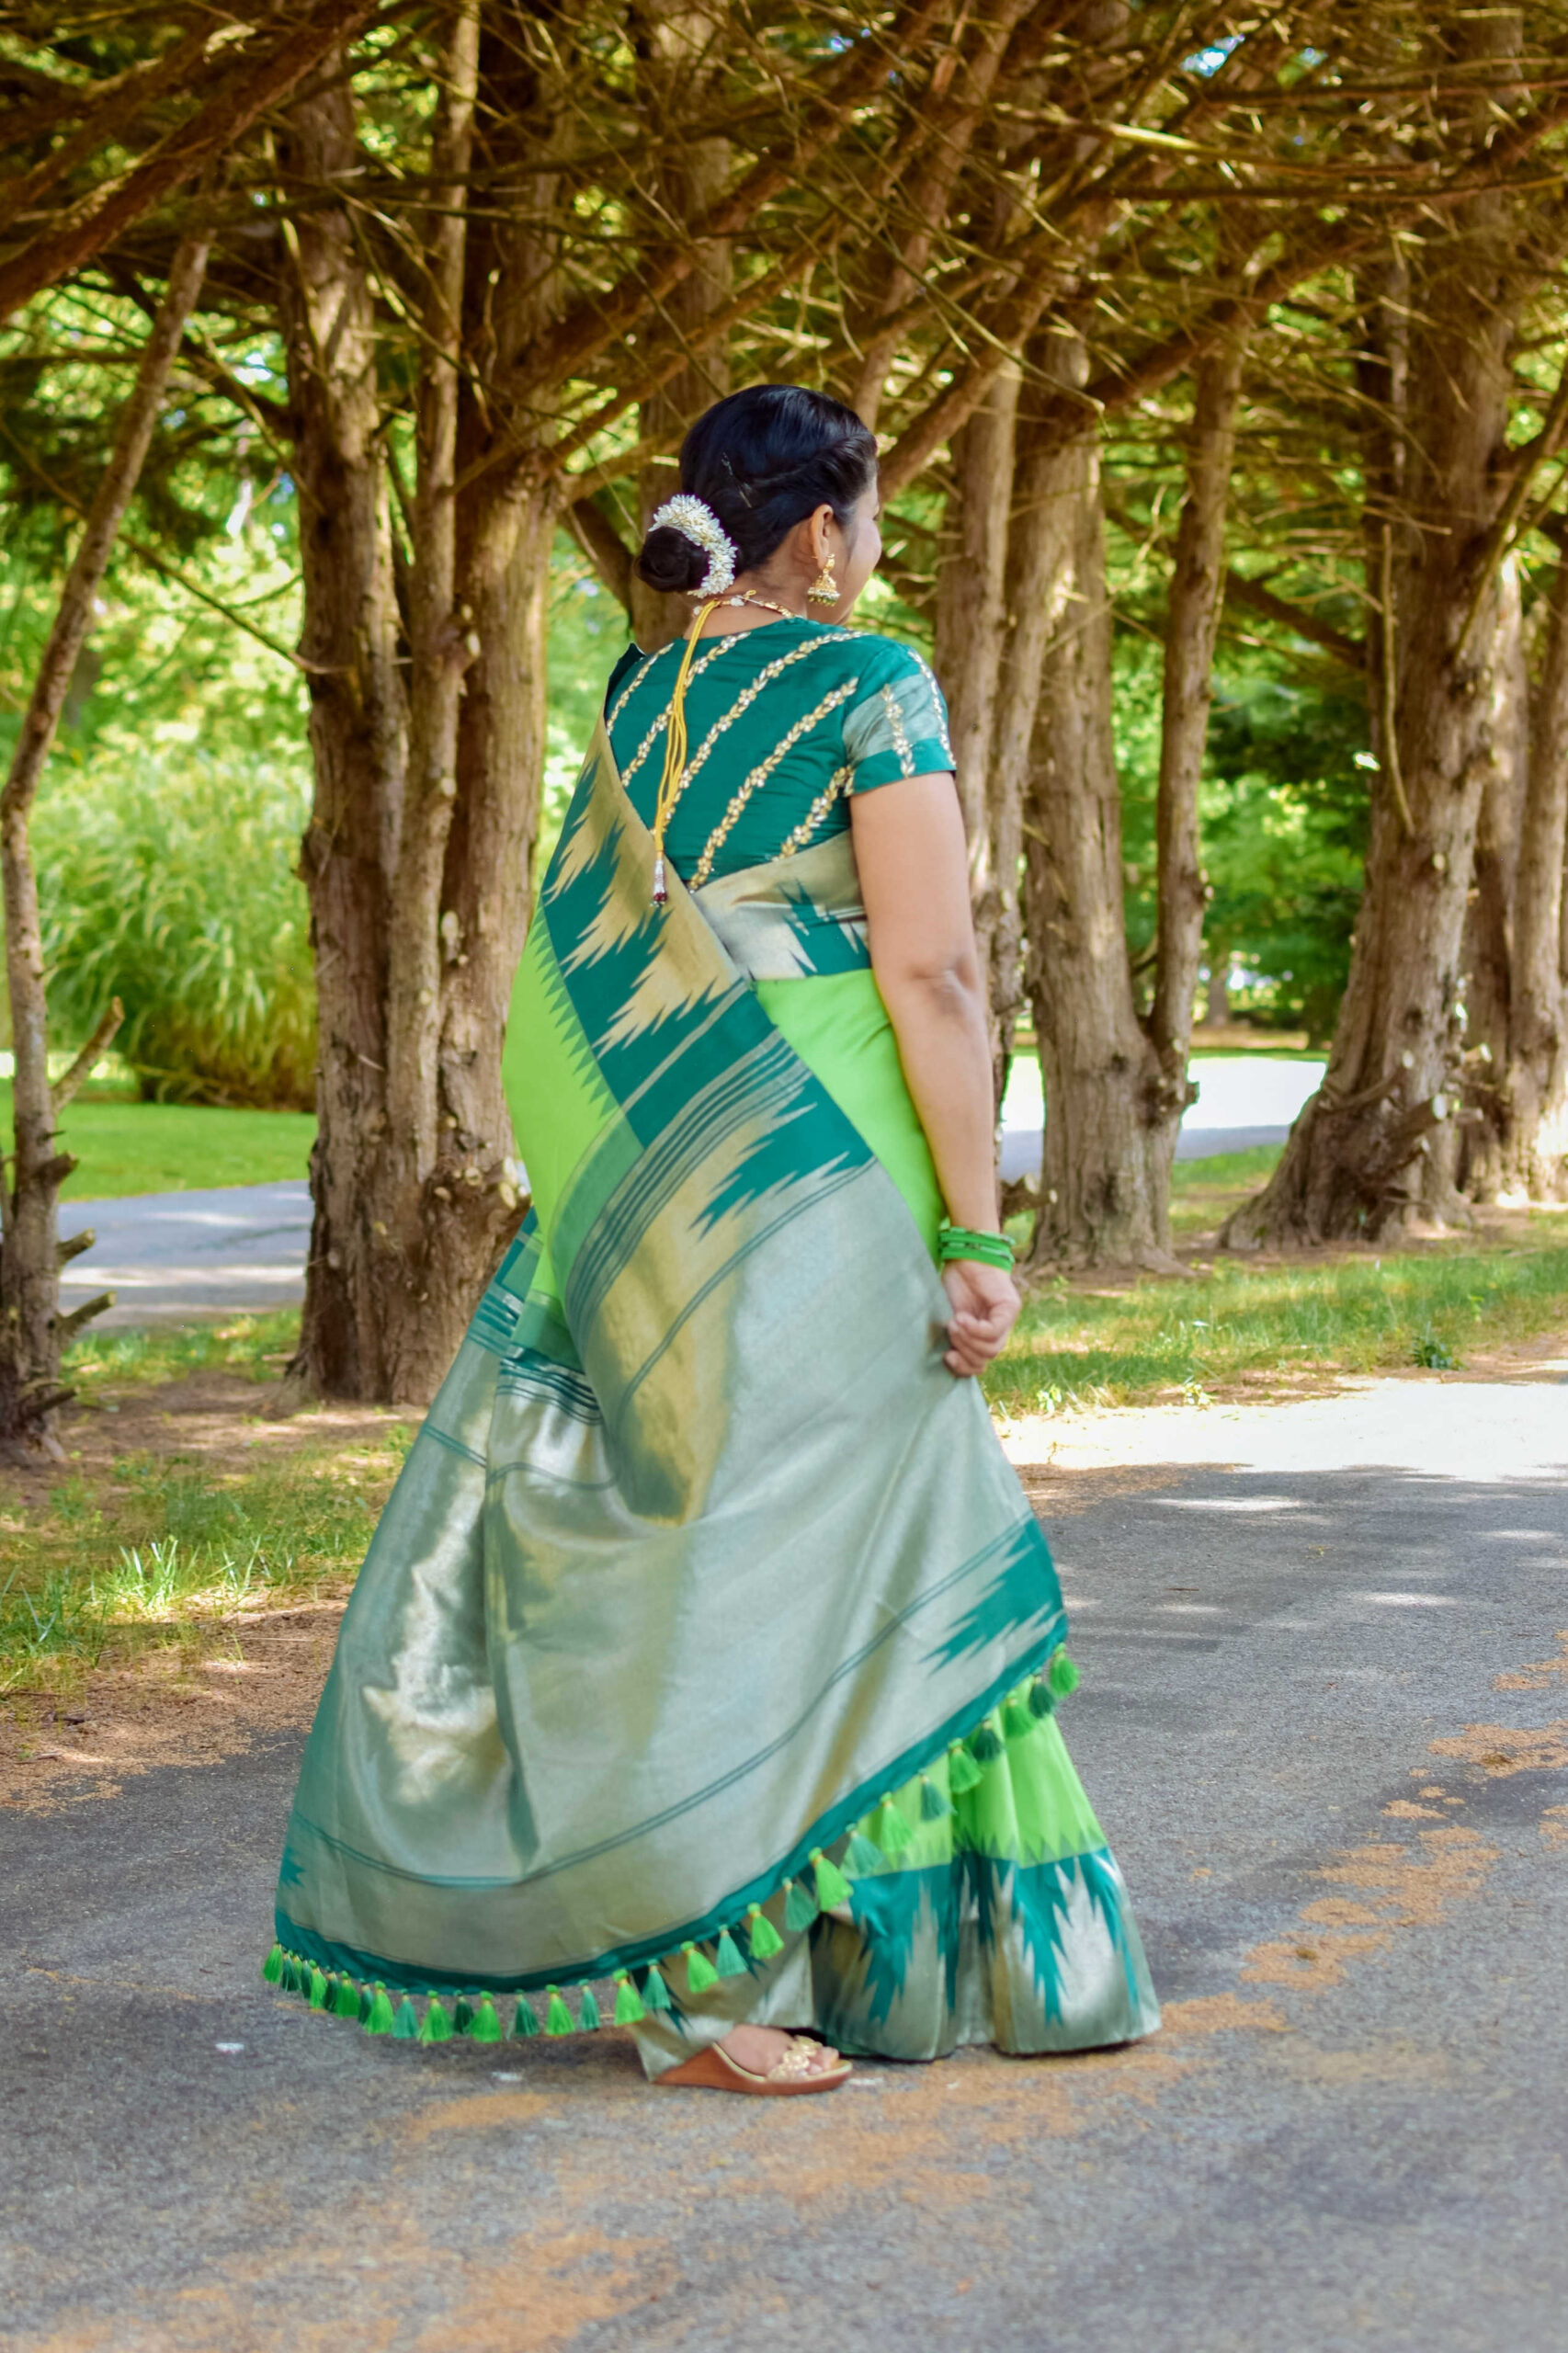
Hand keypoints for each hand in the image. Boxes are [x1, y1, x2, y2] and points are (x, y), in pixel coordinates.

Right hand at [941, 1258, 1019, 1377]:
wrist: (963, 1255)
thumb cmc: (953, 1283)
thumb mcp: (948, 1315)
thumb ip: (953, 1336)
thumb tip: (948, 1361)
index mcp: (983, 1336)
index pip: (979, 1365)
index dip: (963, 1367)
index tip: (946, 1356)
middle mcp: (999, 1331)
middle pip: (985, 1359)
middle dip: (964, 1351)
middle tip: (950, 1330)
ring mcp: (1007, 1320)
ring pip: (992, 1349)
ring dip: (968, 1339)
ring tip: (954, 1322)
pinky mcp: (1010, 1308)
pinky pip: (994, 1331)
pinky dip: (976, 1329)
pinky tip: (962, 1317)